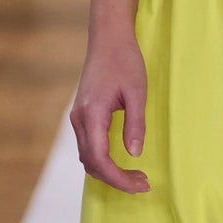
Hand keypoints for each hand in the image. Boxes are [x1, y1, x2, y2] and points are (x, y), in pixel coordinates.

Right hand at [70, 35, 150, 194]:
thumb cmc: (124, 61)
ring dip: (109, 171)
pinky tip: (122, 161)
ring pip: (88, 157)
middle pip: (91, 163)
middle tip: (143, 183)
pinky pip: (88, 146)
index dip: (118, 178)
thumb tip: (134, 154)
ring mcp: (78, 118)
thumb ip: (135, 124)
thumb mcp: (137, 92)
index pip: (100, 159)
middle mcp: (79, 120)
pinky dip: (103, 160)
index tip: (140, 184)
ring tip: (136, 175)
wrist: (108, 38)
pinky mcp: (82, 115)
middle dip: (116, 179)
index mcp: (92, 115)